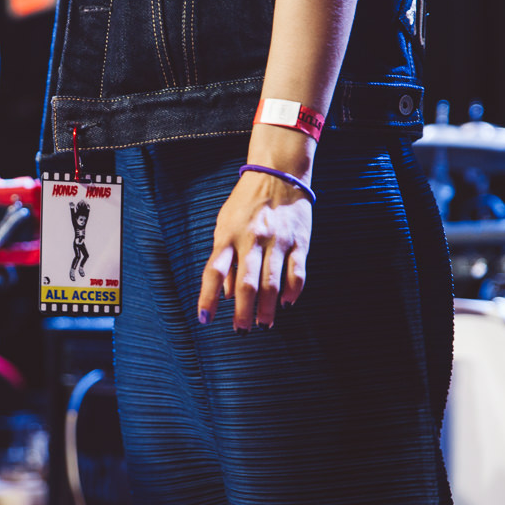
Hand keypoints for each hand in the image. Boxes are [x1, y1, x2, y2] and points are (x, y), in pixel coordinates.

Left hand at [198, 171, 312, 330]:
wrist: (278, 174)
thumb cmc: (245, 203)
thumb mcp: (224, 225)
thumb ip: (223, 259)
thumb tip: (224, 295)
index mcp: (228, 236)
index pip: (213, 272)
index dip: (207, 298)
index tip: (205, 319)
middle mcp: (251, 240)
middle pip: (246, 284)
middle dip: (243, 312)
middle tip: (241, 331)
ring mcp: (277, 241)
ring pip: (272, 283)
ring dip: (268, 308)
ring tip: (264, 324)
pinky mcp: (299, 241)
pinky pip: (296, 272)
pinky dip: (292, 292)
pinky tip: (287, 304)